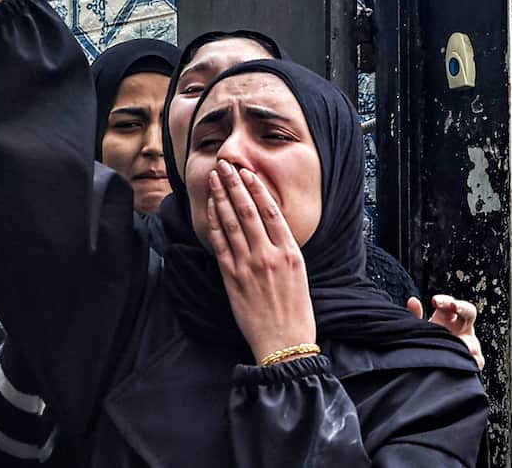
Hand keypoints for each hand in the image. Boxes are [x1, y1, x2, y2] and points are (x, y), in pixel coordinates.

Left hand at [206, 160, 317, 363]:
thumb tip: (271, 227)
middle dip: (234, 184)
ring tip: (214, 179)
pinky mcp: (232, 278)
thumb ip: (285, 250)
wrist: (284, 344)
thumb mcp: (300, 275)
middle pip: (248, 210)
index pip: (271, 211)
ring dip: (221, 197)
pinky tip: (211, 208)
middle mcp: (269, 255)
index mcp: (291, 253)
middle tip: (224, 166)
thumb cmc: (296, 313)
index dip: (257, 189)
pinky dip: (215, 223)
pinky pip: (221, 244)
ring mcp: (249, 266)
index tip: (247, 173)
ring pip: (232, 223)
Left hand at [407, 294, 483, 369]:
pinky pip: (475, 358)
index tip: (434, 301)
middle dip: (462, 308)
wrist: (430, 366)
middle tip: (454, 306)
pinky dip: (467, 358)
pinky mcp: (476, 360)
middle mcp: (463, 327)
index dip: (445, 301)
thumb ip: (415, 315)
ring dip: (463, 339)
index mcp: (450, 317)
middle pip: (469, 312)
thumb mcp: (420, 329)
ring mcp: (472, 343)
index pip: (451, 303)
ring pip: (472, 338)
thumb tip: (412, 300)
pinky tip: (457, 358)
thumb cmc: (427, 343)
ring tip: (454, 338)